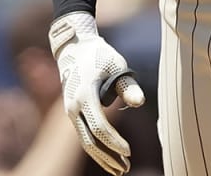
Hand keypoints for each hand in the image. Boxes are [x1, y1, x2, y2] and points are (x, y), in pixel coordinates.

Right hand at [49, 12, 145, 174]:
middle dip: (108, 157)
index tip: (129, 152)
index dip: (115, 142)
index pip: (100, 128)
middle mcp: (73, 108)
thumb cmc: (100, 55)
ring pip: (85, 141)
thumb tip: (140, 103)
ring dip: (102, 157)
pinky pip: (84, 135)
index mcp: (84, 96)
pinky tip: (108, 156)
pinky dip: (96, 147)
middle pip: (90, 141)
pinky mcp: (72, 113)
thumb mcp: (117, 66)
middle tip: (126, 169)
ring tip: (119, 169)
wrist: (74, 48)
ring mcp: (70, 112)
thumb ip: (128, 86)